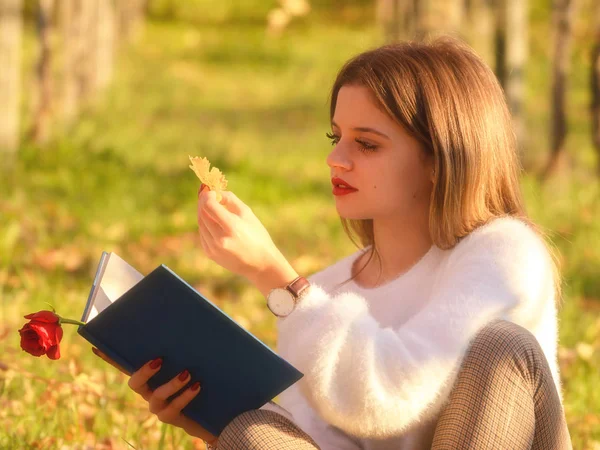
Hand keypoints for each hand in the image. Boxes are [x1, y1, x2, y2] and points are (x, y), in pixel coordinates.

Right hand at [92, 348, 217, 444]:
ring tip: (187, 373)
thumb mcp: (192, 359)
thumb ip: (184, 345)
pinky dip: (185, 396)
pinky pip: (173, 408)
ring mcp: (156, 405)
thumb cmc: (198, 376)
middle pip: (134, 383)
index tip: (97, 346)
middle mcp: (147, 390)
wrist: (209, 409)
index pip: (125, 364)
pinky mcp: (170, 416)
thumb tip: (189, 317)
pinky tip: (197, 386)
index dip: (110, 358)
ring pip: (156, 396)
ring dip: (171, 384)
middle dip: (144, 372)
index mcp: (148, 374)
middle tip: (159, 359)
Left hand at [197, 186, 297, 294]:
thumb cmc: (258, 236)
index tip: (211, 190)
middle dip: (203, 202)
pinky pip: (203, 234)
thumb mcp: (248, 214)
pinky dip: (206, 225)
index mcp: (231, 227)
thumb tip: (216, 191)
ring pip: (200, 223)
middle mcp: (220, 238)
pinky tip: (215, 223)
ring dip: (204, 213)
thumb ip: (231, 199)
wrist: (261, 264)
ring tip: (213, 207)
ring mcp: (213, 248)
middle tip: (208, 194)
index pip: (209, 205)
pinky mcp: (210, 254)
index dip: (207, 195)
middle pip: (202, 213)